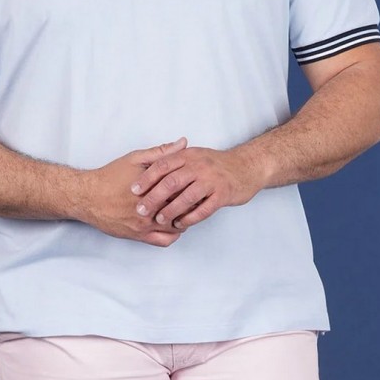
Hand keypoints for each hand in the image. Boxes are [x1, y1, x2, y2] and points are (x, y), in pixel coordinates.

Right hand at [81, 137, 189, 246]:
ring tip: (184, 211)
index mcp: (153, 187)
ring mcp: (145, 224)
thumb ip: (162, 152)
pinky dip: (173, 234)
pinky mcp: (139, 235)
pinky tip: (173, 225)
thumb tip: (183, 143)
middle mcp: (150, 208)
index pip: (184, 189)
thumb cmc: (110, 176)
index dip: (194, 187)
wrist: (87, 196)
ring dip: (183, 220)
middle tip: (196, 198)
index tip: (198, 184)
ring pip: (176, 227)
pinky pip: (164, 241)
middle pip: (183, 209)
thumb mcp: (135, 159)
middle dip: (191, 204)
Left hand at [131, 146, 258, 229]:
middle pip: (171, 182)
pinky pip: (204, 209)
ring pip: (186, 197)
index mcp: (188, 155)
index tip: (133, 190)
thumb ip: (173, 157)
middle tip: (141, 209)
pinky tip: (181, 225)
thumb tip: (149, 166)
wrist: (246, 166)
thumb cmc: (216, 164)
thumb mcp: (194, 155)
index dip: (146, 178)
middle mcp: (199, 166)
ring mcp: (212, 180)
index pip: (162, 165)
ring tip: (160, 219)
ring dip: (171, 210)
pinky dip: (190, 218)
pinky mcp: (223, 194)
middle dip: (154, 197)